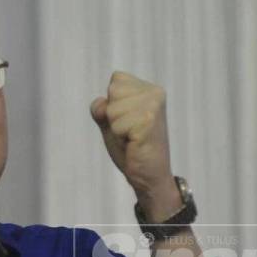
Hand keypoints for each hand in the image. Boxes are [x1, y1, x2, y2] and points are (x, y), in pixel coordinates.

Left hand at [90, 72, 179, 220]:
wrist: (150, 176)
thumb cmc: (131, 147)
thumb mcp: (111, 122)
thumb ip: (102, 108)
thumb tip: (102, 106)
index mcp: (149, 88)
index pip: (116, 80)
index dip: (112, 104)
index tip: (127, 121)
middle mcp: (155, 93)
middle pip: (112, 92)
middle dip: (113, 117)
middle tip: (130, 132)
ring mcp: (153, 106)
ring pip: (112, 109)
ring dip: (116, 128)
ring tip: (132, 138)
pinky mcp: (149, 121)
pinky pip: (116, 125)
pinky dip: (120, 138)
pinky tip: (134, 143)